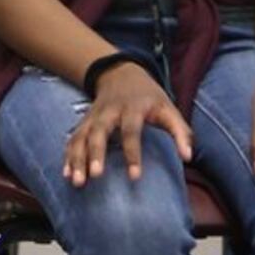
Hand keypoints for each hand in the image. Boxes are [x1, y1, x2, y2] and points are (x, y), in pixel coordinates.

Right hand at [67, 60, 193, 183]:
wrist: (120, 73)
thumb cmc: (149, 97)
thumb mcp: (168, 107)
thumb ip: (180, 131)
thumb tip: (188, 157)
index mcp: (132, 108)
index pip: (131, 131)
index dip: (133, 153)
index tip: (135, 177)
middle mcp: (109, 111)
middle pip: (99, 131)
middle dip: (95, 153)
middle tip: (95, 176)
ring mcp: (93, 116)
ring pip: (81, 136)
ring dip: (77, 158)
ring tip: (77, 181)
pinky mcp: (84, 122)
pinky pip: (73, 138)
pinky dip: (69, 156)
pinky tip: (66, 174)